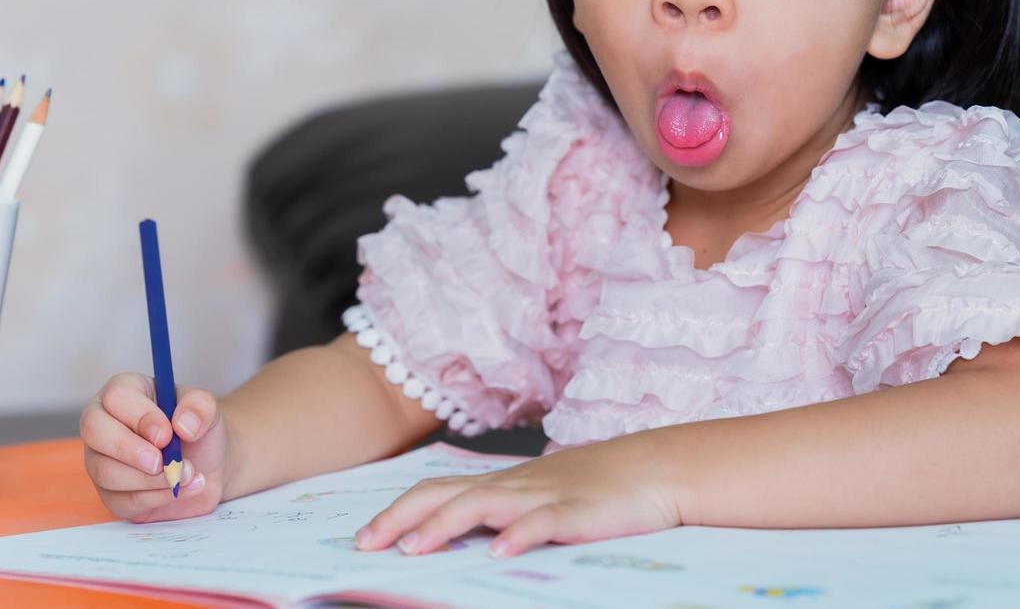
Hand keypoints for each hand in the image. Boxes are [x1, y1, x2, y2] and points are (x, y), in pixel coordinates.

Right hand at [80, 372, 232, 522]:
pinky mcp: (112, 495)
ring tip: (187, 474)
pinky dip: (157, 497)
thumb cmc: (197, 430)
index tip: (168, 434)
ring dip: (150, 479)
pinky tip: (183, 488)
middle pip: (94, 430)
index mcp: (125, 393)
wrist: (208, 466)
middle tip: (161, 462)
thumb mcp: (207, 409)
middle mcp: (104, 424)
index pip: (117, 396)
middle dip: (130, 449)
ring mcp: (102, 460)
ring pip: (106, 471)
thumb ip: (200, 406)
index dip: (141, 416)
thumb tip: (183, 424)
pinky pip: (123, 500)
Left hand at [353, 434, 682, 557]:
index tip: (365, 536)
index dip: (398, 511)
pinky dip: (519, 536)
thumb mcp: (541, 498)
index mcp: (501, 484)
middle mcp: (513, 486)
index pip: (437, 490)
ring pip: (482, 504)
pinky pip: (543, 522)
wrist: (655, 467)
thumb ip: (504, 513)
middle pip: (445, 494)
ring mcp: (544, 496)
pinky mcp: (578, 511)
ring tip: (414, 549)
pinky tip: (499, 553)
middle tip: (366, 544)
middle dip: (401, 519)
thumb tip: (465, 539)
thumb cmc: (598, 486)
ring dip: (444, 525)